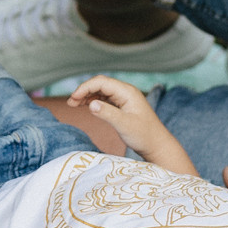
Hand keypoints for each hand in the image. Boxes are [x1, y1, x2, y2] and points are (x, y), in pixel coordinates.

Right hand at [70, 75, 192, 172]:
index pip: (101, 82)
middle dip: (84, 91)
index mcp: (127, 92)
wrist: (156, 145)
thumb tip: (90, 104)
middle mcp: (125, 92)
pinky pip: (105, 99)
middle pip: (100, 84)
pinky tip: (85, 107)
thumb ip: (107, 113)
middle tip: (70, 103)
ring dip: (87, 95)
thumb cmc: (143, 135)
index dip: (85, 88)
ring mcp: (124, 98)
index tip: (73, 99)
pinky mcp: (122, 106)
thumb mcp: (124, 125)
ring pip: (101, 91)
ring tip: (74, 105)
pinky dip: (93, 101)